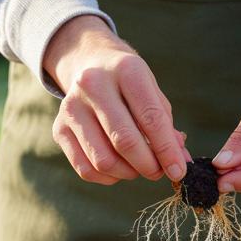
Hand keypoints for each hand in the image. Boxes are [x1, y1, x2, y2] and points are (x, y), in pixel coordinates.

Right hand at [43, 15, 188, 184]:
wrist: (89, 63)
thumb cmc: (129, 84)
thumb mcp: (152, 93)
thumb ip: (167, 128)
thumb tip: (181, 163)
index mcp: (126, 70)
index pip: (150, 118)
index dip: (167, 150)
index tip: (179, 171)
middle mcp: (94, 84)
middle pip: (124, 141)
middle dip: (148, 166)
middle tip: (159, 172)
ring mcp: (72, 107)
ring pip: (103, 160)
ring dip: (128, 173)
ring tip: (138, 168)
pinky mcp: (59, 128)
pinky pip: (85, 168)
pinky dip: (107, 177)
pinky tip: (118, 169)